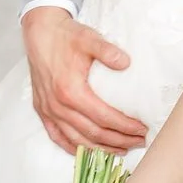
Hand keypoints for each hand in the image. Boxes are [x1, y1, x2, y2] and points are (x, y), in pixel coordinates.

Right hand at [23, 6, 147, 154]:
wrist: (40, 32)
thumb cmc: (65, 36)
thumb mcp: (89, 38)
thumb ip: (108, 51)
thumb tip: (126, 63)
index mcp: (71, 91)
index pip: (104, 118)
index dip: (125, 127)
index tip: (141, 129)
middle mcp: (58, 105)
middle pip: (93, 134)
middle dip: (118, 141)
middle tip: (138, 142)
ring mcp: (48, 110)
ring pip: (76, 140)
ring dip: (100, 149)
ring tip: (121, 149)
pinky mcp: (42, 111)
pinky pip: (58, 137)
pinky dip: (75, 148)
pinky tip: (89, 150)